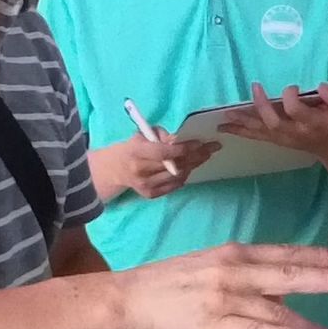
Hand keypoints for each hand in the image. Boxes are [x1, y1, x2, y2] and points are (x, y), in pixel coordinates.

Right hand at [102, 132, 217, 198]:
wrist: (116, 168)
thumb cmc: (134, 146)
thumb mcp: (143, 134)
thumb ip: (162, 136)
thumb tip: (181, 139)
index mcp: (136, 152)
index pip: (163, 152)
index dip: (182, 148)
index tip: (199, 142)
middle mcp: (140, 171)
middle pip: (174, 165)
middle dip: (195, 156)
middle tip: (211, 148)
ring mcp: (145, 185)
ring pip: (177, 176)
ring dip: (193, 165)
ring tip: (204, 156)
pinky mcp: (150, 194)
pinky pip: (174, 186)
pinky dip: (184, 176)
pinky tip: (191, 167)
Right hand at [116, 243, 327, 328]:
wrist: (128, 300)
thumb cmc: (167, 283)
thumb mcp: (208, 263)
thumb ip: (241, 269)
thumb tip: (272, 278)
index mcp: (233, 253)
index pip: (282, 252)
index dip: (315, 255)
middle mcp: (234, 271)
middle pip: (287, 273)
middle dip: (324, 278)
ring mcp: (225, 298)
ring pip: (277, 307)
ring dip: (310, 320)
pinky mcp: (215, 326)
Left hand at [219, 85, 327, 154]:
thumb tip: (321, 86)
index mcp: (312, 124)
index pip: (297, 111)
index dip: (291, 98)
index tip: (292, 87)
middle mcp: (295, 133)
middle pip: (274, 123)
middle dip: (262, 106)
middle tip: (255, 87)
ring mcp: (284, 139)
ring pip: (261, 132)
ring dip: (242, 123)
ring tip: (225, 115)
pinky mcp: (276, 140)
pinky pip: (257, 136)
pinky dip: (240, 131)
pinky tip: (225, 127)